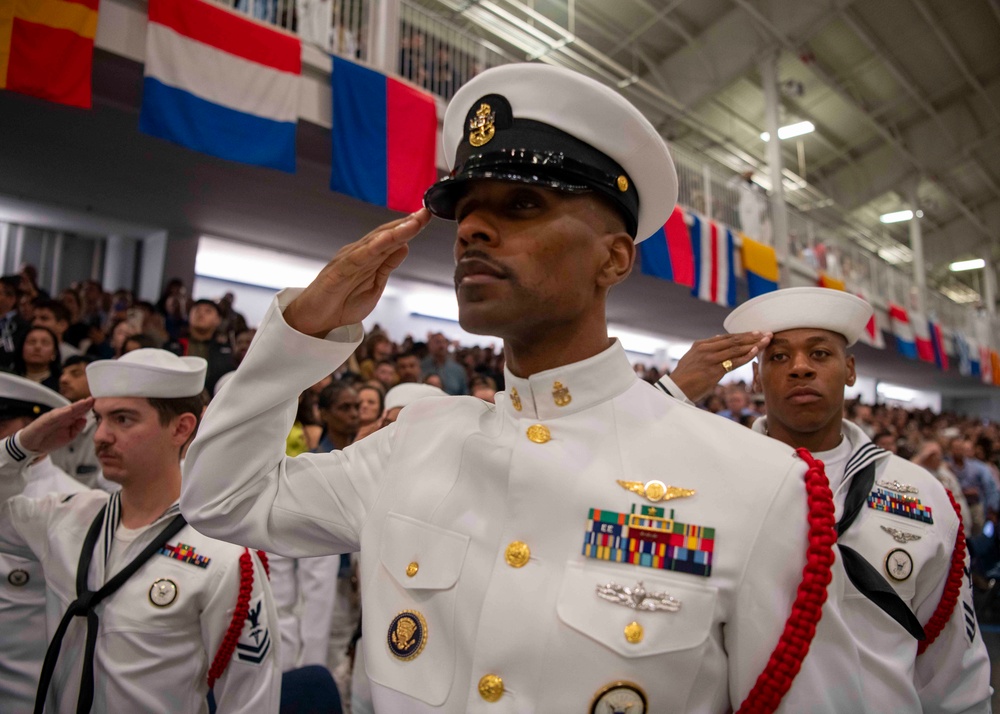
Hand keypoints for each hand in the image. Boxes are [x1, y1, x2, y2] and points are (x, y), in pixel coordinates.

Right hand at [16, 398, 93, 453]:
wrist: (32, 445)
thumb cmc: (50, 440)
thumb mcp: (68, 437)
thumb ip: (77, 429)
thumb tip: (85, 420)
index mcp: (68, 420)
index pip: (80, 412)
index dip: (88, 408)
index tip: (98, 404)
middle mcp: (62, 416)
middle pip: (76, 409)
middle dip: (85, 404)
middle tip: (94, 399)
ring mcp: (54, 417)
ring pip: (67, 410)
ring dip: (76, 405)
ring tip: (85, 401)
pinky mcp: (45, 420)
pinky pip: (54, 416)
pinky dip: (62, 413)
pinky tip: (69, 410)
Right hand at [284, 210, 431, 336]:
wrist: (315, 320)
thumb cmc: (343, 303)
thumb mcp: (375, 286)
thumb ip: (387, 266)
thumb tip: (405, 247)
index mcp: (369, 257)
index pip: (392, 239)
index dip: (409, 228)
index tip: (427, 217)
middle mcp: (359, 253)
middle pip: (386, 235)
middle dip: (407, 224)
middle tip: (426, 213)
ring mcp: (349, 260)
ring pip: (375, 242)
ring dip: (396, 231)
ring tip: (414, 222)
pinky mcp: (338, 270)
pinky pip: (359, 256)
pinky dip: (374, 246)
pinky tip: (388, 239)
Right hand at [669, 332, 770, 402]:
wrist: (676, 389)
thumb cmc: (684, 376)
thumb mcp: (692, 357)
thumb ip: (705, 348)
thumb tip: (717, 337)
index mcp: (701, 344)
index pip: (726, 337)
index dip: (743, 335)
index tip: (756, 333)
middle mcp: (706, 349)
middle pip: (734, 340)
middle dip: (752, 336)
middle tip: (767, 333)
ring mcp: (710, 359)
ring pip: (736, 349)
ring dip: (753, 344)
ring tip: (766, 340)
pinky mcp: (714, 371)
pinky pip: (733, 362)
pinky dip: (746, 356)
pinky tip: (756, 352)